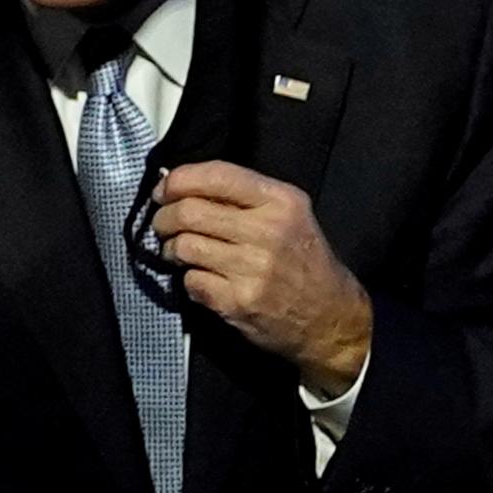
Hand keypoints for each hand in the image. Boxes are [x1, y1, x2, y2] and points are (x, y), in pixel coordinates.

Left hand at [151, 161, 372, 395]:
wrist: (329, 317)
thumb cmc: (303, 260)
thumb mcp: (289, 214)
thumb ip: (243, 197)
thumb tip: (182, 185)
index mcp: (280, 201)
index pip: (216, 175)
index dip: (179, 179)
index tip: (164, 189)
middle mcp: (268, 231)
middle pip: (190, 212)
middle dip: (164, 216)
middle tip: (163, 223)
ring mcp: (252, 269)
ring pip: (184, 246)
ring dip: (172, 248)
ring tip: (179, 251)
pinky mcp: (238, 302)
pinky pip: (191, 280)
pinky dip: (188, 278)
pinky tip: (202, 278)